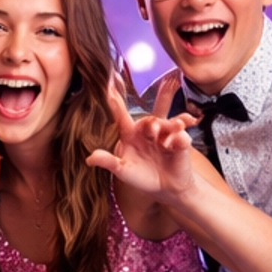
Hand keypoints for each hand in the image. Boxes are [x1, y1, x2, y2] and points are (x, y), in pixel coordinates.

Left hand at [87, 84, 214, 206]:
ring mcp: (165, 134)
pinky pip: (181, 136)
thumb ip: (108, 162)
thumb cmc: (142, 176)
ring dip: (170, 125)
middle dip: (152, 124)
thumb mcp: (123, 170)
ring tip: (170, 136)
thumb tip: (89, 159)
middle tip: (153, 131)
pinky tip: (178, 143)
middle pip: (149, 120)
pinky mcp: (180, 142)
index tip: (109, 83)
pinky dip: (181, 137)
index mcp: (130, 134)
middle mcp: (148, 130)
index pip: (121, 116)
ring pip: (167, 123)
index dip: (115, 101)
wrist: (166, 188)